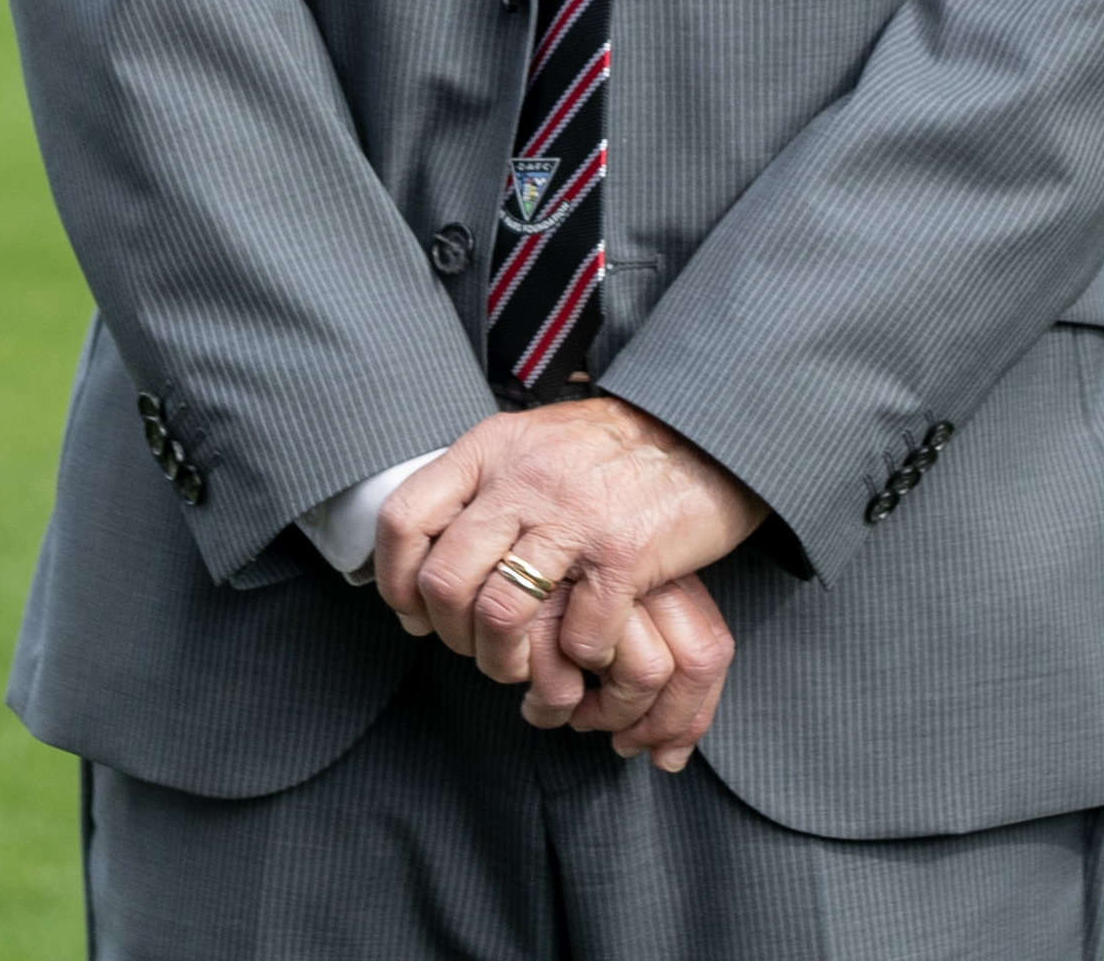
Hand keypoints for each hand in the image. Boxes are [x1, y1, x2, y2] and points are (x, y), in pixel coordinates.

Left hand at [370, 399, 765, 744]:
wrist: (707, 435)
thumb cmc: (614, 450)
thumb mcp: (532, 442)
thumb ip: (481, 483)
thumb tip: (424, 546)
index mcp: (492, 449)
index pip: (404, 520)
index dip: (396, 580)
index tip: (417, 612)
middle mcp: (524, 479)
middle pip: (446, 580)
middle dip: (452, 636)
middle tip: (477, 649)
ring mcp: (574, 516)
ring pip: (499, 614)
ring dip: (506, 660)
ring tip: (526, 668)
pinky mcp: (624, 553)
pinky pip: (577, 633)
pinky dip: (577, 656)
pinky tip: (588, 647)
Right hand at [542, 573, 733, 770]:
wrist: (484, 525)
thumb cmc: (553, 594)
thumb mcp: (611, 620)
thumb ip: (646, 667)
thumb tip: (669, 760)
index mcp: (664, 575)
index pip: (711, 650)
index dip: (693, 715)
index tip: (665, 755)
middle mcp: (641, 575)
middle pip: (697, 660)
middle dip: (663, 723)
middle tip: (622, 743)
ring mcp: (598, 584)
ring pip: (645, 672)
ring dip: (609, 716)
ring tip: (572, 715)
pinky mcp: (543, 599)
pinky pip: (574, 677)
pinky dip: (555, 704)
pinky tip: (532, 699)